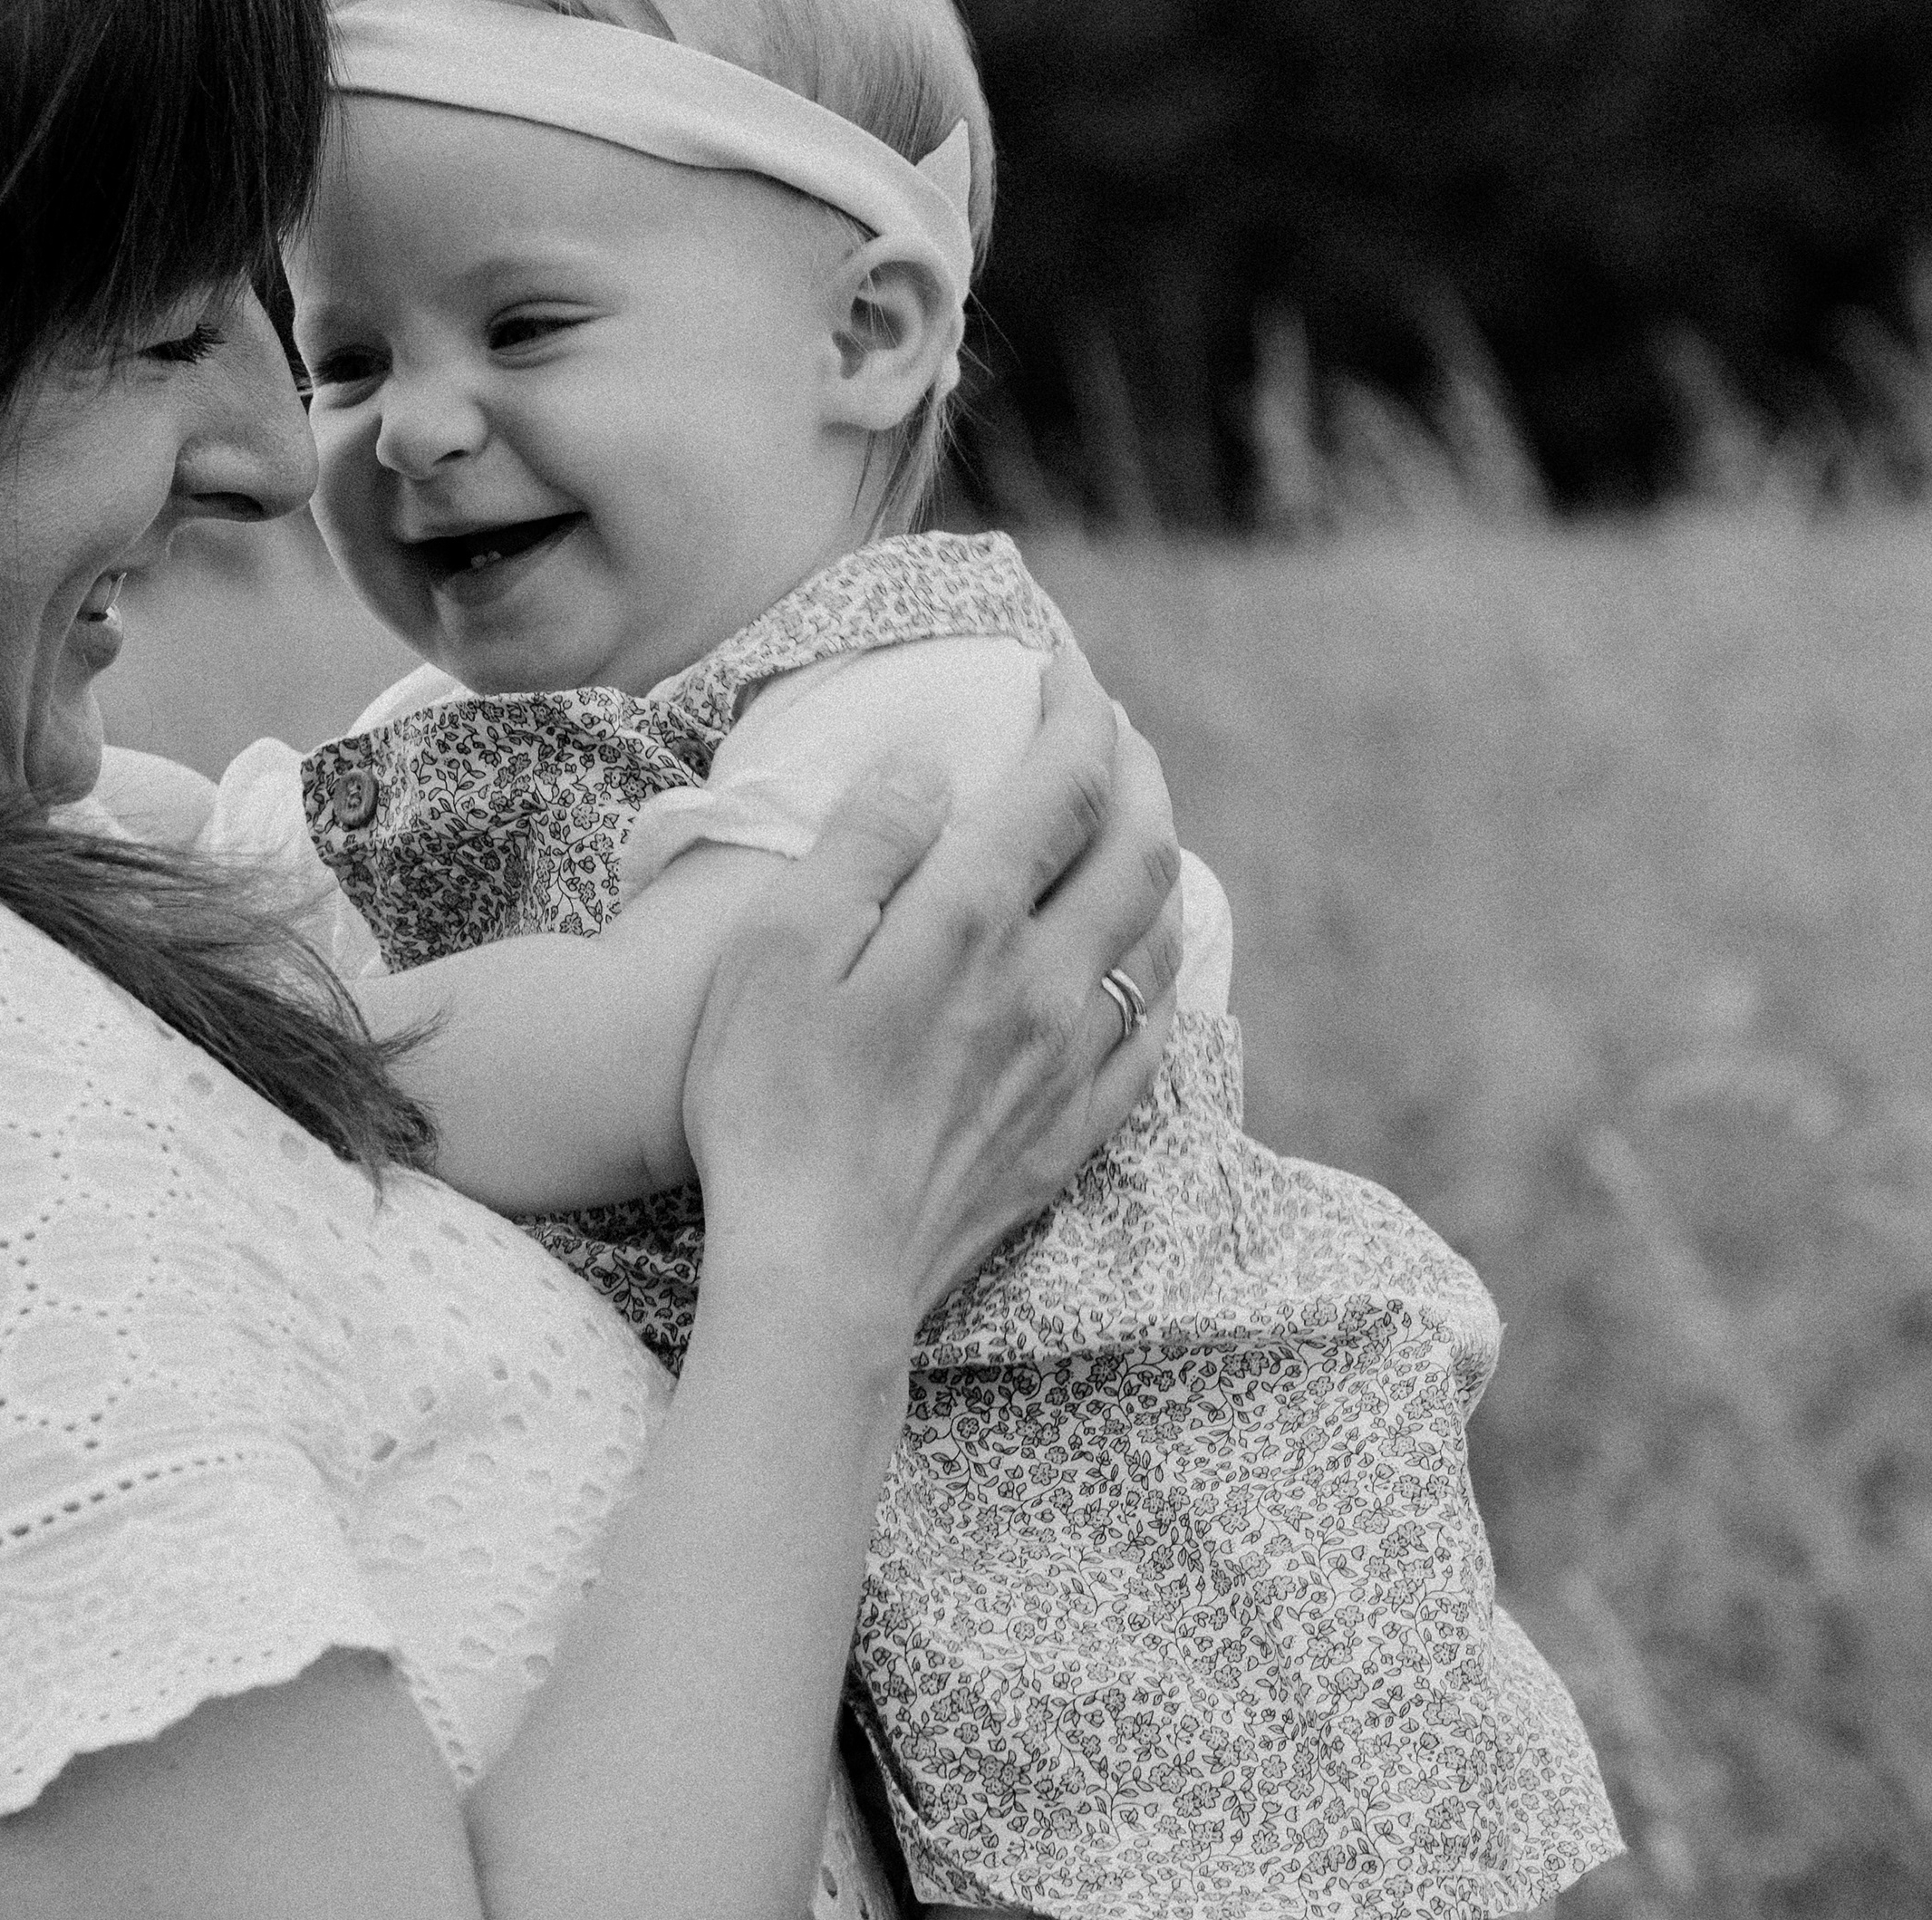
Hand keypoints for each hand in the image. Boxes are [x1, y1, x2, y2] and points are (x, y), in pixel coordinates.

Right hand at [678, 645, 1184, 1347]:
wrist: (819, 1268)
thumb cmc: (770, 1101)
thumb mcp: (777, 947)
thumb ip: (862, 841)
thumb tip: (926, 764)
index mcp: (971, 920)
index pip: (1064, 781)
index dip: (1075, 706)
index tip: (1059, 663)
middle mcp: (1045, 982)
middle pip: (1139, 845)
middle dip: (1135, 765)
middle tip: (1107, 724)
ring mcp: (1069, 1062)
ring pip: (1161, 933)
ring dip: (1158, 854)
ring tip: (1132, 818)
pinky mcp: (1070, 1132)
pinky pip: (1154, 1030)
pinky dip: (1161, 964)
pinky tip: (1140, 956)